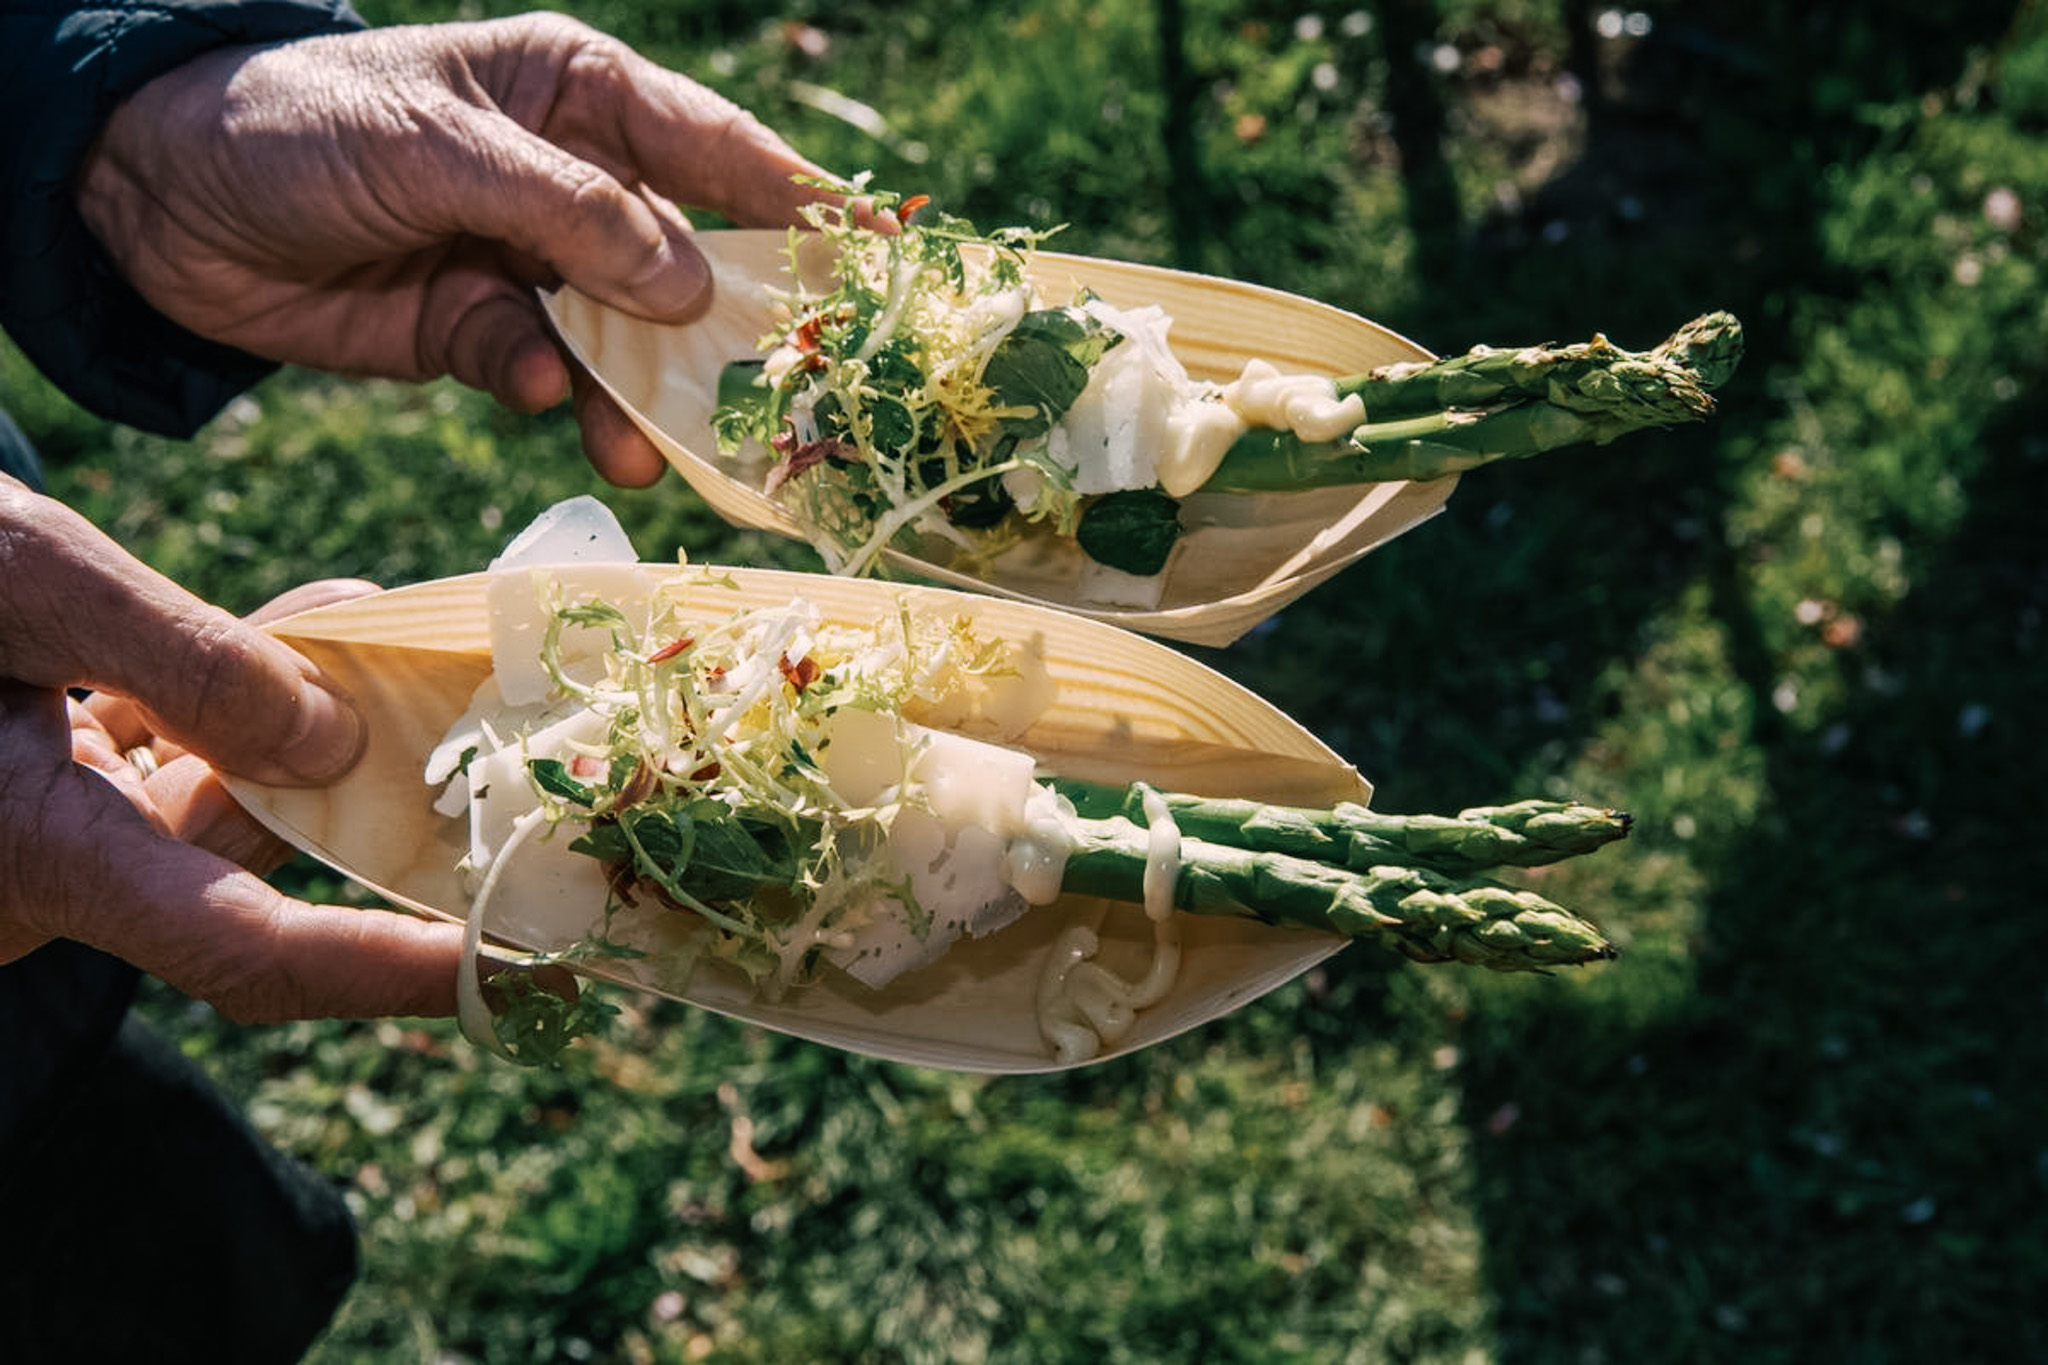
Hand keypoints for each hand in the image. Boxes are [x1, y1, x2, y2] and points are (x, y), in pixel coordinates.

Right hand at [0, 478, 464, 1021]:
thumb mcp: (23, 578)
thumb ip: (182, 660)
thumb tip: (336, 744)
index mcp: (30, 855)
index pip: (238, 949)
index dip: (377, 969)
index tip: (501, 973)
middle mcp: (51, 868)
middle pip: (259, 865)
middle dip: (384, 820)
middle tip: (527, 790)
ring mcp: (55, 828)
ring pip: (234, 796)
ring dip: (330, 726)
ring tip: (425, 650)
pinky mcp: (53, 780)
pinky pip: (187, 750)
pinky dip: (256, 694)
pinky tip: (330, 623)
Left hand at [77, 13, 849, 486]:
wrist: (158, 200)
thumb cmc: (301, 126)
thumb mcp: (439, 147)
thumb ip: (571, 215)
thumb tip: (692, 290)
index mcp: (581, 95)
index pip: (719, 148)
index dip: (803, 205)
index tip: (883, 263)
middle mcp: (574, 179)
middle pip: (691, 257)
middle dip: (737, 328)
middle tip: (794, 397)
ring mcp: (531, 260)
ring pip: (629, 337)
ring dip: (650, 394)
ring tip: (658, 451)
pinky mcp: (482, 331)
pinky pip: (552, 374)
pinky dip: (561, 397)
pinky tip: (558, 408)